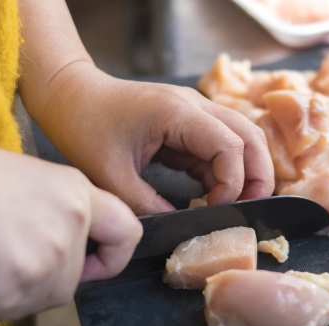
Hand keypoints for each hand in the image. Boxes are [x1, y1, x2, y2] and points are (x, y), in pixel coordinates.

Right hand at [0, 121, 141, 318]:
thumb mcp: (33, 182)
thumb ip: (59, 217)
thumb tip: (57, 255)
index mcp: (78, 195)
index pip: (126, 234)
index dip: (113, 259)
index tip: (94, 266)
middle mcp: (72, 226)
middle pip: (70, 281)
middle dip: (37, 282)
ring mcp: (48, 257)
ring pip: (37, 300)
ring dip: (3, 295)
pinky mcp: (15, 282)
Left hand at [26, 65, 274, 214]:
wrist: (71, 96)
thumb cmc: (85, 127)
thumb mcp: (110, 175)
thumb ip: (146, 204)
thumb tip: (177, 226)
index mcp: (178, 113)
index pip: (230, 145)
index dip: (233, 182)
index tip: (215, 209)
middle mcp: (194, 106)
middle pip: (250, 136)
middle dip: (258, 175)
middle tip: (250, 208)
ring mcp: (194, 113)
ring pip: (241, 139)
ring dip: (246, 172)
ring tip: (236, 205)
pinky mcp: (188, 125)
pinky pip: (219, 147)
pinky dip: (224, 172)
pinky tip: (212, 196)